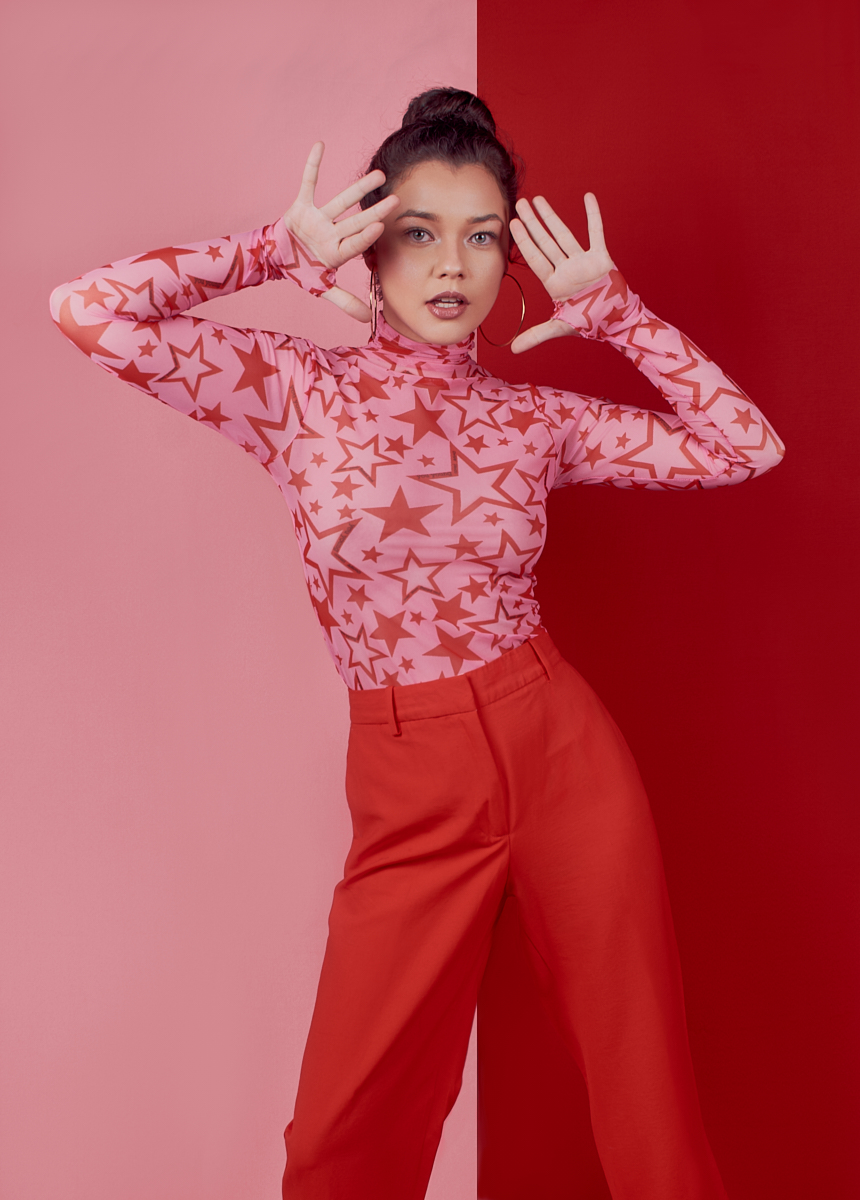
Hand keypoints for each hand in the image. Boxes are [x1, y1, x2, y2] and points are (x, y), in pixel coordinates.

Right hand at [283, 142, 399, 321]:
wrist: (275, 261)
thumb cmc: (301, 273)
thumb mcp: (322, 289)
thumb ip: (345, 301)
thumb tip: (368, 319)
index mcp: (337, 251)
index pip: (356, 243)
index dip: (367, 235)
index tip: (382, 226)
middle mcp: (332, 233)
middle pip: (356, 220)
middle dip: (375, 211)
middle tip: (396, 199)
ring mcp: (318, 219)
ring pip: (341, 200)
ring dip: (359, 189)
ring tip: (379, 175)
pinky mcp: (302, 206)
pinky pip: (308, 182)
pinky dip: (312, 165)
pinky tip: (320, 145)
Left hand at [508, 192, 615, 353]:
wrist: (617, 322)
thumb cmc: (591, 323)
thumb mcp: (560, 327)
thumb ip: (537, 335)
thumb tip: (513, 350)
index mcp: (555, 283)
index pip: (535, 258)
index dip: (524, 241)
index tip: (513, 224)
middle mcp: (566, 269)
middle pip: (545, 242)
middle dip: (533, 223)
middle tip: (520, 203)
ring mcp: (583, 262)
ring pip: (564, 234)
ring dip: (552, 216)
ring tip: (539, 199)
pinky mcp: (602, 257)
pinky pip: (596, 232)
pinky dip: (593, 215)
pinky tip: (587, 197)